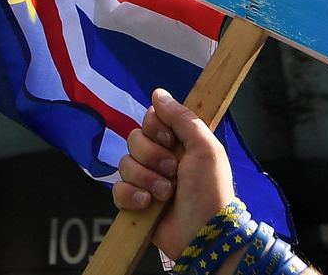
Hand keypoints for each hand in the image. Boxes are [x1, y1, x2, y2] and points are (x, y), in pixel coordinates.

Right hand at [113, 88, 236, 263]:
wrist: (204, 234)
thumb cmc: (210, 191)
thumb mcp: (206, 149)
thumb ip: (183, 118)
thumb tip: (158, 93)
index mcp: (178, 143)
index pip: (150, 119)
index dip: (155, 128)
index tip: (168, 139)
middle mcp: (160, 158)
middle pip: (134, 139)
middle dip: (152, 157)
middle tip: (173, 172)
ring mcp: (146, 180)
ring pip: (125, 163)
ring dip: (146, 179)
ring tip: (166, 194)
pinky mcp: (134, 202)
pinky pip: (117, 189)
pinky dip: (131, 196)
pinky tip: (147, 204)